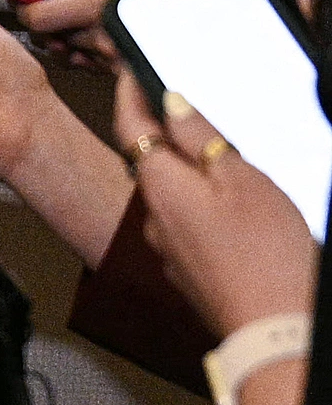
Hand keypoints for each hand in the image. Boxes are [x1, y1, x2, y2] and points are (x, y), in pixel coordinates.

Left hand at [116, 73, 316, 338]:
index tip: (130, 69)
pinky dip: (203, 211)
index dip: (129, 93)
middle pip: (150, 161)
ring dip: (188, 176)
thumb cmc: (265, 260)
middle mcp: (153, 219)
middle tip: (183, 109)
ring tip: (220, 162)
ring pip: (172, 198)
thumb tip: (171, 101)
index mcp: (159, 186)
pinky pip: (190, 228)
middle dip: (164, 135)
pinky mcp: (192, 275)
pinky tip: (233, 215)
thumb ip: (201, 138)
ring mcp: (171, 251)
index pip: (130, 126)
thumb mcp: (240, 180)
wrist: (276, 334)